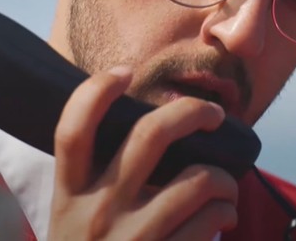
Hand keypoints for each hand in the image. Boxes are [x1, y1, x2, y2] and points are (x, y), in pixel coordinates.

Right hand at [48, 67, 237, 239]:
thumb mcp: (74, 219)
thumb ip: (94, 179)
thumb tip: (147, 133)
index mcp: (68, 193)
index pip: (72, 128)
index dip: (97, 90)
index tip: (125, 72)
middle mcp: (95, 212)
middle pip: (148, 136)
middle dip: (190, 112)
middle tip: (213, 114)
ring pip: (195, 180)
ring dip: (224, 177)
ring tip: (227, 184)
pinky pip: (208, 222)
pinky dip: (225, 210)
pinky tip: (223, 215)